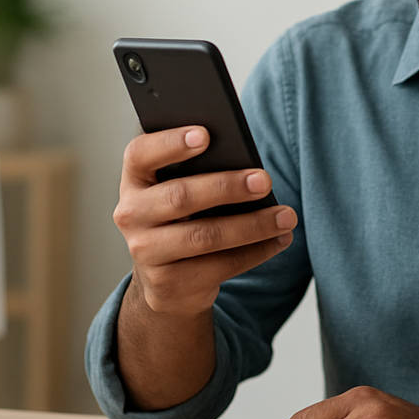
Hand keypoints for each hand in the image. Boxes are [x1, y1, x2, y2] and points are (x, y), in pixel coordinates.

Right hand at [112, 125, 296, 317]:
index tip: (206, 135)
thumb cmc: (183, 217)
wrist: (167, 280)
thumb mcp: (181, 188)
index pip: (140, 154)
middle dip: (226, 187)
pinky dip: (257, 251)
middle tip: (265, 180)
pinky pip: (220, 265)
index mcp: (135, 180)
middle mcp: (132, 215)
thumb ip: (200, 168)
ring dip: (252, 225)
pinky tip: (280, 239)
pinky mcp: (169, 283)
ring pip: (204, 236)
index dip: (170, 143)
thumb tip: (244, 155)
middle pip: (179, 196)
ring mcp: (146, 252)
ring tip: (286, 216)